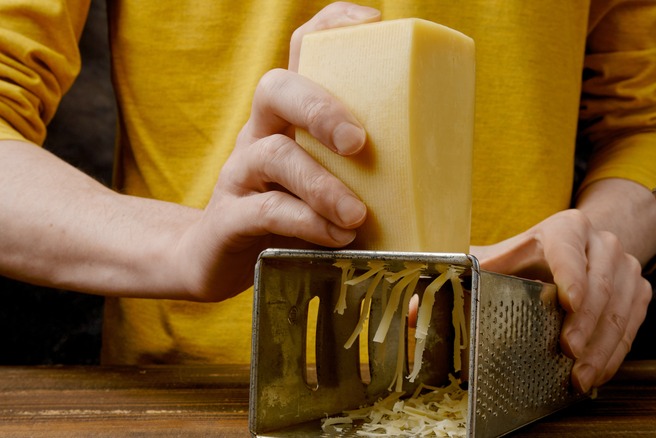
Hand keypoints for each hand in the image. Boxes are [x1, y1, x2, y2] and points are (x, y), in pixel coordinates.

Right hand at [174, 3, 379, 300]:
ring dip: (322, 184)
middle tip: (359, 142)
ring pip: (273, 154)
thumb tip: (439, 174)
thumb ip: (366, 171)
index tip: (373, 22)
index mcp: (288, 117)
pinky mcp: (229, 218)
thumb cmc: (289, 216)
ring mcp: (240, 174)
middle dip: (320, 107)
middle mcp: (259, 133)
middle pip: (276, 89)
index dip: (331, 25)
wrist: (216, 259)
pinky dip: (305, 222)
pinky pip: (264, 210)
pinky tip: (337, 237)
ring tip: (357, 215)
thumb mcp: (326, 182)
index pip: (302, 52)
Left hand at [470, 209, 651, 392]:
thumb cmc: (528, 260)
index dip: (571, 274)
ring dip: (602, 346)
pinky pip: (633, 324)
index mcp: (566, 228)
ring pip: (621, 308)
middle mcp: (601, 242)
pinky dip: (615, 353)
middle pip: (600, 283)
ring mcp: (626, 266)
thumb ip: (466, 275)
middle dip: (586, 321)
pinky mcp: (639, 290)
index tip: (569, 302)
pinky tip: (596, 374)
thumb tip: (419, 302)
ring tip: (581, 376)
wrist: (579, 249)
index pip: (569, 248)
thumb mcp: (498, 260)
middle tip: (569, 352)